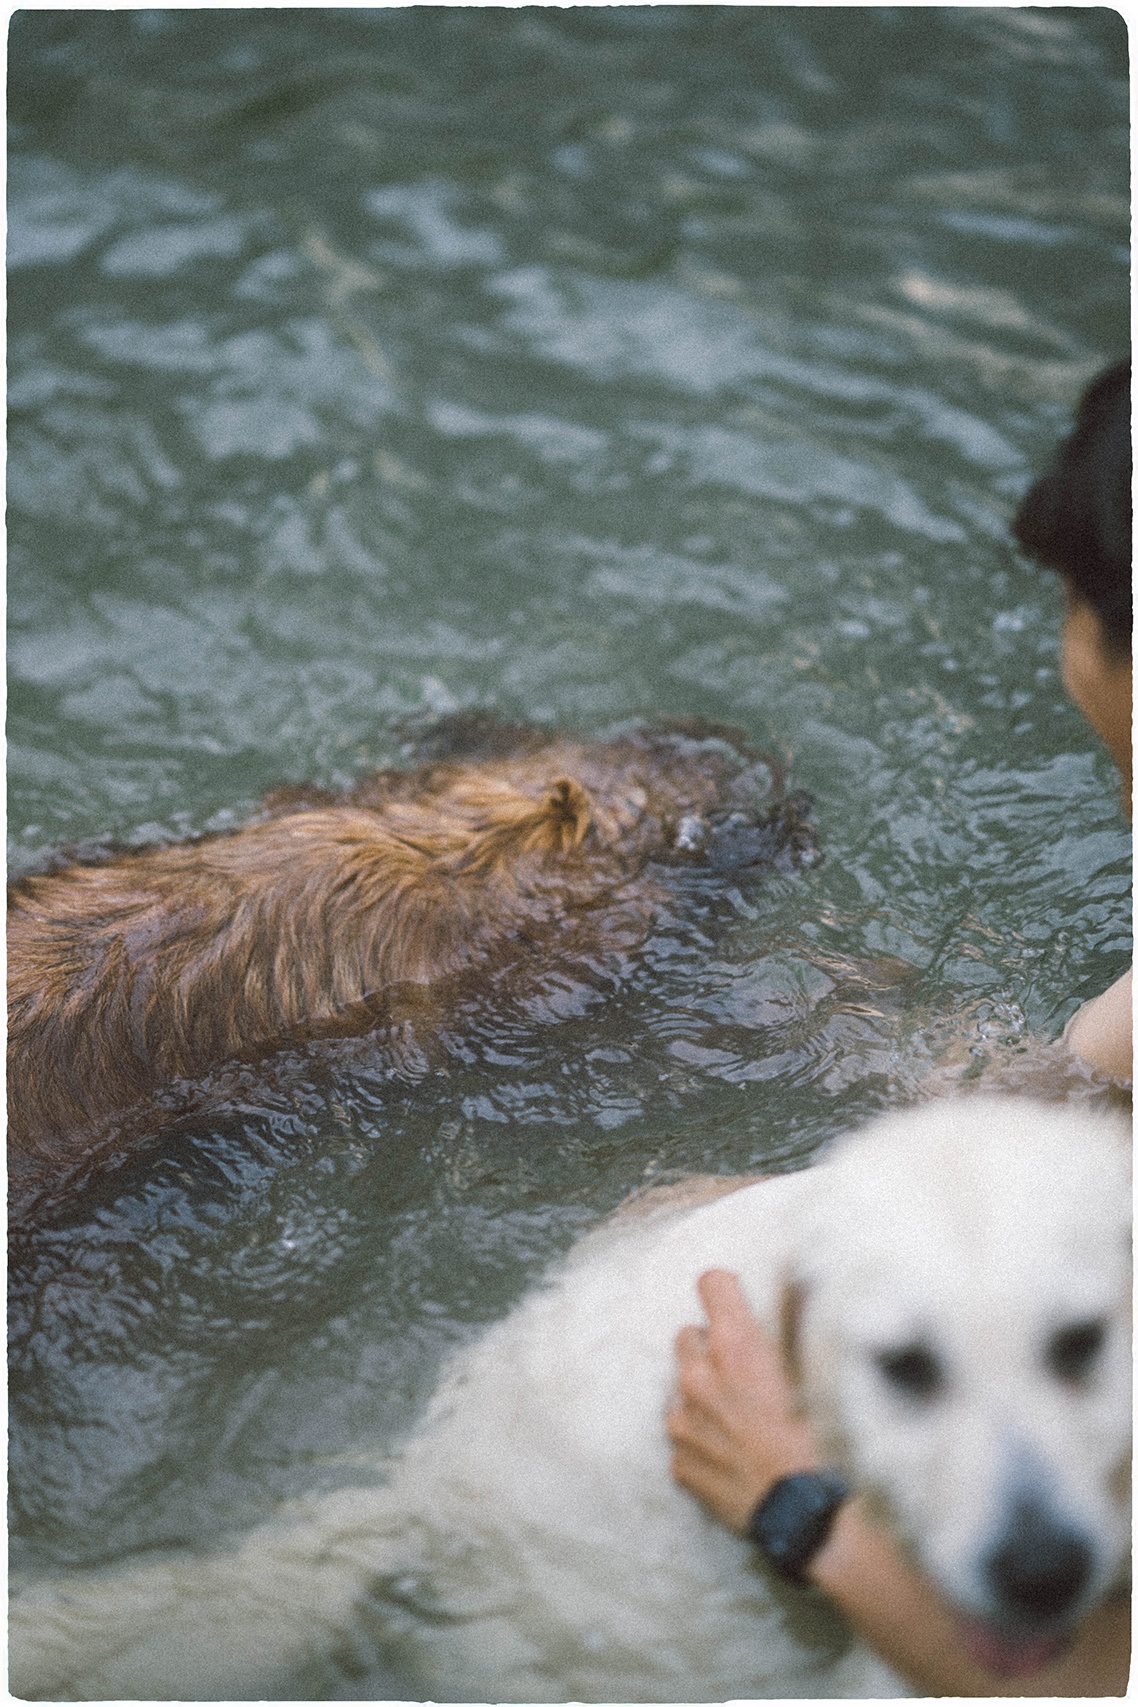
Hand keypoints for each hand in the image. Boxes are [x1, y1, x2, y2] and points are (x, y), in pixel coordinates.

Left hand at [666, 1269, 821, 1533]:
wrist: (814, 1520)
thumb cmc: (827, 1441)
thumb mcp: (819, 1370)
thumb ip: (798, 1319)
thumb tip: (798, 1276)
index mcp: (736, 1346)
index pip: (711, 1284)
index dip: (728, 1291)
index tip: (738, 1303)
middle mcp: (700, 1377)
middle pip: (688, 1335)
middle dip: (711, 1347)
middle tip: (745, 1373)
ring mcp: (685, 1422)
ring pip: (682, 1388)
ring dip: (705, 1395)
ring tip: (742, 1420)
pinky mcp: (681, 1463)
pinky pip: (685, 1437)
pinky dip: (703, 1441)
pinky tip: (735, 1455)